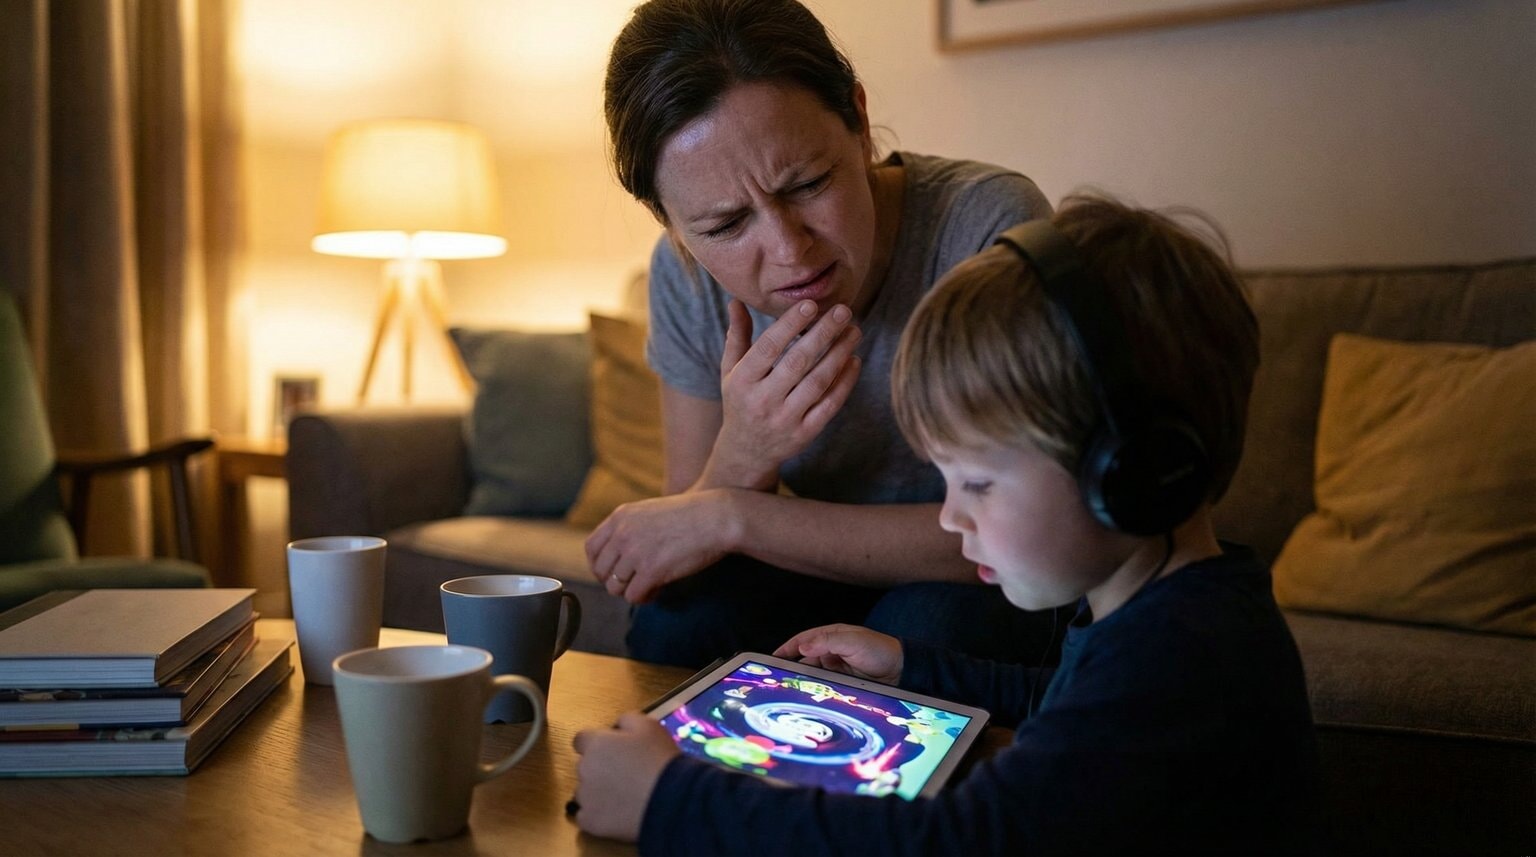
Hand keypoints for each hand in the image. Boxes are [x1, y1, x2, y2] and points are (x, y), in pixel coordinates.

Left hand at [571, 712, 678, 841]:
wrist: (669, 799)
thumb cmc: (659, 759)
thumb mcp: (649, 726)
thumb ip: (626, 720)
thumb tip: (617, 725)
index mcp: (597, 744)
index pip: (581, 740)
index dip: (596, 744)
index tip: (611, 750)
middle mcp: (584, 768)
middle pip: (585, 766)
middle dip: (599, 768)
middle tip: (625, 774)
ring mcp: (585, 797)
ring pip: (585, 792)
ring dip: (598, 792)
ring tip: (625, 795)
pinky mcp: (590, 821)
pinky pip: (586, 816)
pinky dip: (598, 815)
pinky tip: (617, 813)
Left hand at [587, 490, 738, 602]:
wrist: (717, 517)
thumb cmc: (691, 515)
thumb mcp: (650, 512)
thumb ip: (630, 528)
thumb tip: (618, 558)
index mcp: (620, 517)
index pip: (591, 548)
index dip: (599, 566)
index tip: (612, 573)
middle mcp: (622, 534)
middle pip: (602, 571)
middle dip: (616, 581)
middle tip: (633, 583)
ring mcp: (635, 553)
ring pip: (616, 587)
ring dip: (630, 590)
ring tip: (648, 587)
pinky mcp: (652, 571)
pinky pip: (634, 596)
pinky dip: (644, 598)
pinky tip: (656, 591)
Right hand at [703, 299, 861, 489]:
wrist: (747, 452)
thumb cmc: (741, 401)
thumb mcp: (730, 371)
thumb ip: (737, 337)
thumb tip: (736, 301)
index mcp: (742, 381)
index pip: (768, 347)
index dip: (790, 325)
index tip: (811, 304)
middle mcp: (763, 401)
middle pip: (798, 362)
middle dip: (823, 334)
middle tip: (844, 310)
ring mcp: (785, 419)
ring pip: (818, 382)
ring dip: (839, 354)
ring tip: (854, 331)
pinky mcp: (805, 433)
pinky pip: (829, 405)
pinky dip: (844, 382)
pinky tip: (854, 360)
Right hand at [774, 624, 903, 685]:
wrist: (903, 672)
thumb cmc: (881, 651)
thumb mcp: (853, 641)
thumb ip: (827, 641)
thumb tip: (802, 646)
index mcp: (833, 636)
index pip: (803, 640)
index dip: (786, 648)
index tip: (772, 658)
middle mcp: (833, 651)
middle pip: (805, 660)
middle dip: (792, 669)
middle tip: (778, 680)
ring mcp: (838, 668)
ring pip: (814, 676)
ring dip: (805, 682)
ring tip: (791, 692)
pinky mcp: (844, 683)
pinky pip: (825, 687)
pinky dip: (817, 692)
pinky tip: (810, 699)